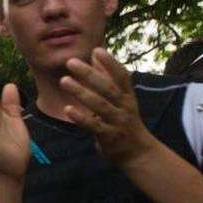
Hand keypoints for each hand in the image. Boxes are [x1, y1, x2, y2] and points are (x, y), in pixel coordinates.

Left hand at [60, 48, 152, 164]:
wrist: (138, 152)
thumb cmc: (124, 119)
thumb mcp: (121, 98)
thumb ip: (107, 76)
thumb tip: (96, 53)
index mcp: (128, 96)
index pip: (122, 76)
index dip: (111, 63)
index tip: (97, 50)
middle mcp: (124, 107)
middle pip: (108, 88)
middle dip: (89, 74)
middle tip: (70, 62)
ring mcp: (117, 122)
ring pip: (99, 105)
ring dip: (81, 92)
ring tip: (64, 80)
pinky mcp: (109, 136)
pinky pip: (94, 126)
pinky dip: (81, 117)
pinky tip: (67, 109)